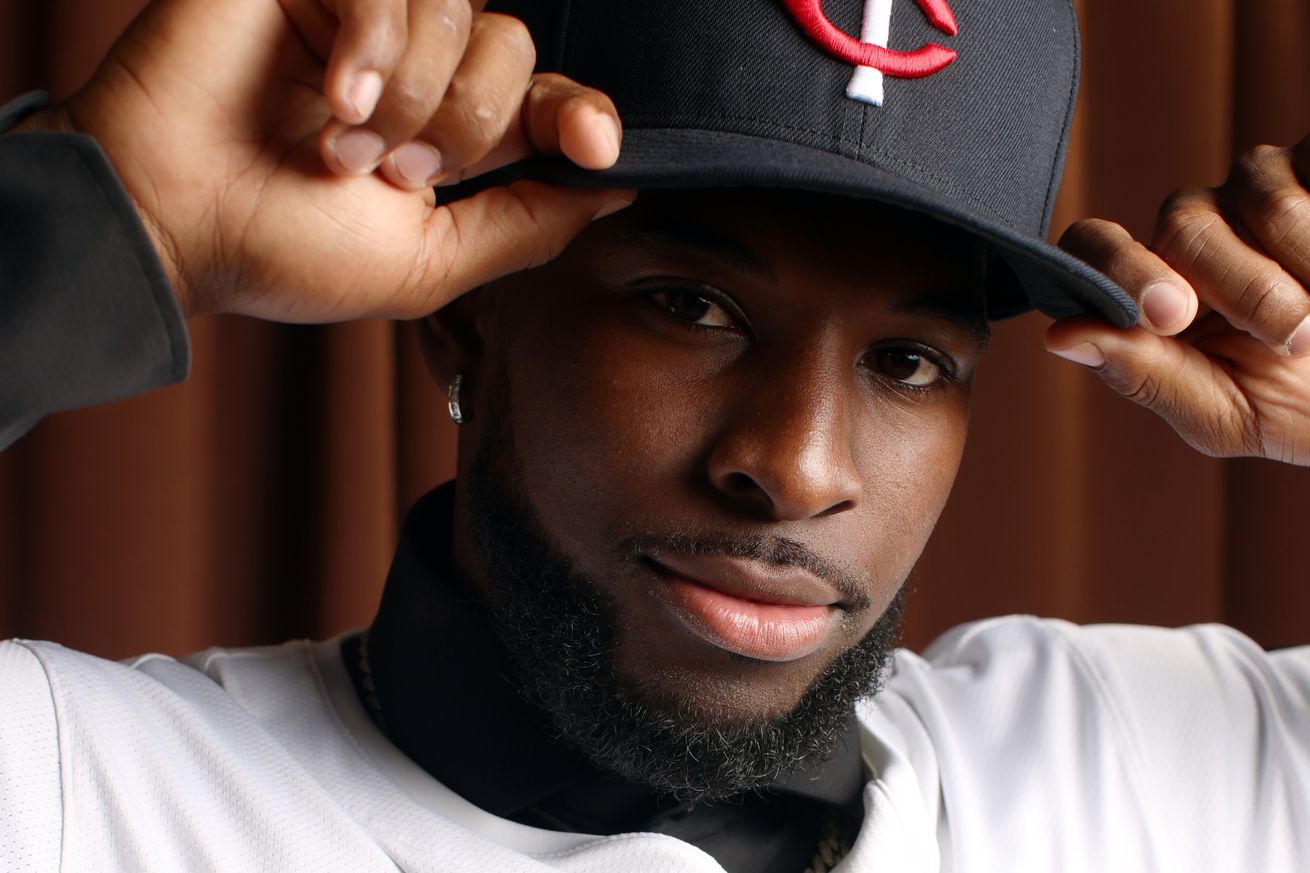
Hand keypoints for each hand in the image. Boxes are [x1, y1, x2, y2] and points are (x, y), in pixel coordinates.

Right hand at [19, 0, 631, 320]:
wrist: (169, 223)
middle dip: (471, 122)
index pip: (544, 94)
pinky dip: (370, 48)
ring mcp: (359, 11)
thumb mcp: (428, 264)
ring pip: (459, 12)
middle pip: (511, 45)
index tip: (593, 144)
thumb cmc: (284, 251)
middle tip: (399, 172)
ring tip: (343, 145)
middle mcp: (411, 64)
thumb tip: (614, 190)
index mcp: (445, 129)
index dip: (581, 112)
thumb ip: (526, 226)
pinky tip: (330, 98)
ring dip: (413, 95)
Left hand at [1047, 137, 1309, 465]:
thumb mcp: (1222, 412)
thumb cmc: (1299, 403)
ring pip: (1263, 202)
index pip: (1091, 244)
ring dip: (1309, 274)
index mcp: (1149, 284)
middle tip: (1292, 338)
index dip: (1121, 268)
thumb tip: (1059, 337)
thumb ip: (1143, 376)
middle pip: (1182, 224)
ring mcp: (1253, 186)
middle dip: (1244, 288)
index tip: (1171, 315)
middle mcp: (1191, 226)